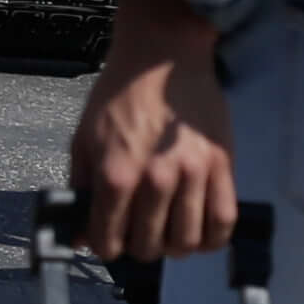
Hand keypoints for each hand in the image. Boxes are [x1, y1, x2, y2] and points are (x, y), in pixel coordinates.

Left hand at [73, 0, 234, 264]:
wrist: (163, 55)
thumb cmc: (119, 95)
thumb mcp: (83, 140)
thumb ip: (80, 191)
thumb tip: (80, 238)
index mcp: (116, 173)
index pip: (109, 241)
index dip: (106, 245)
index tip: (110, 236)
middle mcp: (156, 179)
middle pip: (149, 247)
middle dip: (139, 246)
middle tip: (140, 229)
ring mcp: (193, 174)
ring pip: (186, 242)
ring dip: (174, 245)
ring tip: (169, 230)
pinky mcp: (222, 166)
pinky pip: (223, 222)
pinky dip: (211, 238)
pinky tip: (199, 229)